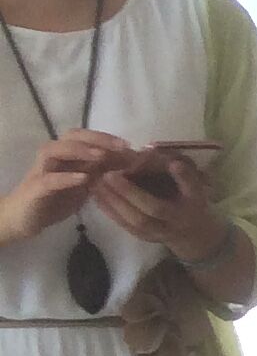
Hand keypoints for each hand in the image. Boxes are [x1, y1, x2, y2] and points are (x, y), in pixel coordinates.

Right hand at [0, 128, 135, 248]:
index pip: (86, 136)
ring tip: (101, 156)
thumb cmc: (57, 199)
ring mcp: (42, 170)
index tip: (130, 145)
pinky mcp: (36, 188)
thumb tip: (130, 164)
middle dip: (97, 139)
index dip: (107, 138)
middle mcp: (53, 157)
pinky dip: (66, 177)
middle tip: (121, 147)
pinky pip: (50, 179)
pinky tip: (84, 178)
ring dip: (80, 151)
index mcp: (66, 155)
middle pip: (72, 137)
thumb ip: (102, 173)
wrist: (27, 218)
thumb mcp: (86, 185)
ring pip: (55, 150)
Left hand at [92, 142, 229, 262]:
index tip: (118, 171)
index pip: (157, 207)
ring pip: (129, 221)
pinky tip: (96, 196)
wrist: (194, 234)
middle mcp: (167, 228)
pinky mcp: (142, 237)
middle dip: (121, 196)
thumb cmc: (193, 204)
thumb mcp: (196, 189)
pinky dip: (108, 210)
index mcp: (181, 215)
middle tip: (103, 175)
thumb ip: (183, 175)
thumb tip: (161, 157)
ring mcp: (153, 235)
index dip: (136, 192)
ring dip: (110, 202)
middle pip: (140, 216)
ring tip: (96, 182)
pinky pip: (123, 225)